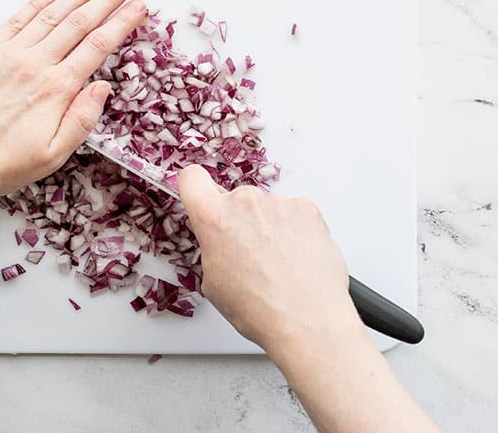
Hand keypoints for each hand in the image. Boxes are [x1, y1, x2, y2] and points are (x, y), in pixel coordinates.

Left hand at [0, 0, 145, 201]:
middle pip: (78, 23)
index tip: (137, 8)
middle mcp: (33, 64)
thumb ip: (82, 119)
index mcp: (55, 89)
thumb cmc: (2, 163)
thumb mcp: (54, 154)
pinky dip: (36, 2)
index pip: (97, 46)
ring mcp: (7, 54)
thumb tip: (102, 87)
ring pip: (49, 16)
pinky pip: (16, 20)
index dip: (121, 23)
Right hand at [178, 165, 360, 352]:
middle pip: (233, 198)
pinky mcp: (307, 209)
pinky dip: (292, 228)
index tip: (200, 197)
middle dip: (236, 220)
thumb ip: (211, 247)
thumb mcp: (213, 282)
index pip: (191, 178)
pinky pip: (292, 211)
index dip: (194, 189)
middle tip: (247, 252)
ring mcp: (278, 203)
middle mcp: (244, 202)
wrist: (308, 321)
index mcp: (214, 218)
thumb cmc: (261, 309)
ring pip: (264, 207)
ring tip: (277, 261)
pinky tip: (294, 256)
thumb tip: (219, 241)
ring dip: (267, 225)